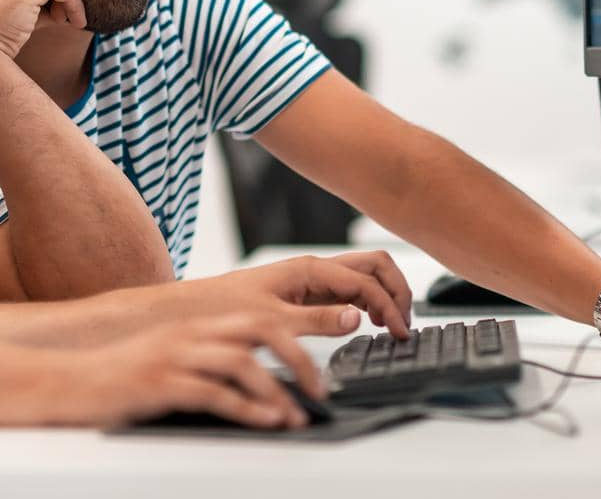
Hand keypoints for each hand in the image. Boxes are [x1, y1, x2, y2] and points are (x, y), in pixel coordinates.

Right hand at [48, 313, 325, 428]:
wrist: (68, 382)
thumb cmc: (120, 376)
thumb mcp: (169, 358)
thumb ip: (208, 359)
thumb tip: (255, 379)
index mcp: (196, 326)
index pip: (259, 319)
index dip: (298, 338)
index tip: (319, 367)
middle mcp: (189, 334)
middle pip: (260, 330)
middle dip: (299, 359)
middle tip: (320, 389)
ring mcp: (173, 357)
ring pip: (240, 362)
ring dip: (277, 390)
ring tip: (295, 414)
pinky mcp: (159, 384)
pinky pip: (213, 393)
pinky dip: (246, 409)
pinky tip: (264, 422)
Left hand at [202, 251, 413, 339]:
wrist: (196, 309)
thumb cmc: (226, 308)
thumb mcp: (272, 320)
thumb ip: (317, 320)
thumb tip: (358, 317)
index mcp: (310, 269)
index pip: (366, 282)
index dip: (389, 307)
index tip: (399, 335)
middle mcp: (315, 269)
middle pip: (374, 265)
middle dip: (396, 289)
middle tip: (404, 324)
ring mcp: (313, 279)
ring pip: (364, 274)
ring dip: (385, 294)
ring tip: (393, 326)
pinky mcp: (307, 293)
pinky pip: (349, 290)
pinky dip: (368, 302)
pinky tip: (369, 323)